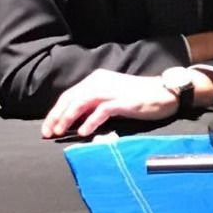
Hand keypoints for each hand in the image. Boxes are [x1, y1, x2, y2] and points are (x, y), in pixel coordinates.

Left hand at [41, 69, 184, 139]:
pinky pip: (100, 111)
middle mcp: (99, 81)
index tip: (48, 128)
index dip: (55, 112)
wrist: (165, 93)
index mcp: (96, 79)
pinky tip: (83, 132)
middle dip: (56, 117)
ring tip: (60, 133)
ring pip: (81, 103)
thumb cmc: (139, 97)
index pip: (69, 95)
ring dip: (67, 119)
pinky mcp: (122, 100)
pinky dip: (89, 122)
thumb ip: (93, 105)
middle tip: (48, 133)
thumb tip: (75, 120)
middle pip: (70, 99)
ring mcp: (111, 90)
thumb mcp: (111, 97)